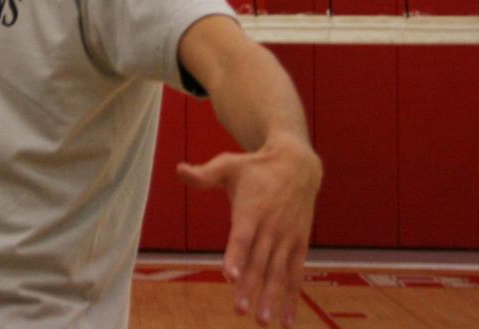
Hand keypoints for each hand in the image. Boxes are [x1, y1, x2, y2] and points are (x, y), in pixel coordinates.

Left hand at [178, 136, 321, 327]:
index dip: (235, 256)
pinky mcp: (300, 245)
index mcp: (251, 210)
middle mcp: (271, 227)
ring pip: (278, 272)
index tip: (228, 276)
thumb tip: (178, 169)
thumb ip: (204, 174)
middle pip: (259, 261)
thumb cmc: (255, 167)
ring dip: (271, 297)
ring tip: (261, 320)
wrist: (297, 166)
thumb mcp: (228, 165)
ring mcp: (287, 238)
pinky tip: (286, 321)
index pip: (241, 236)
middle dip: (250, 286)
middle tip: (240, 310)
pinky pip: (296, 274)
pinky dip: (292, 297)